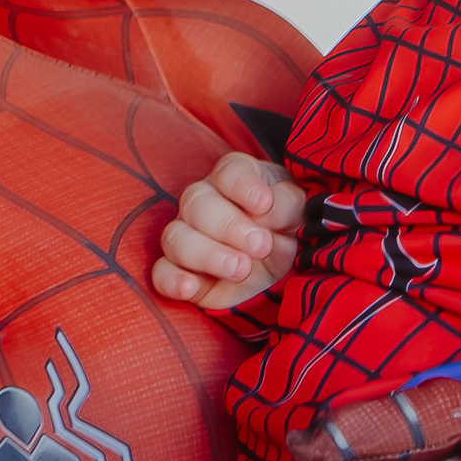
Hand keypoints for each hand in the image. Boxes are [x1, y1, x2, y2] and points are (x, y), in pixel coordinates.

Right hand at [150, 154, 304, 310]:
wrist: (284, 271)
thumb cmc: (288, 230)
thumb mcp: (299, 211)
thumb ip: (286, 203)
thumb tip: (266, 207)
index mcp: (234, 180)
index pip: (228, 173)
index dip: (243, 186)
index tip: (263, 202)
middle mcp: (203, 203)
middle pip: (197, 204)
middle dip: (229, 226)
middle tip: (261, 245)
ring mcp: (188, 238)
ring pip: (176, 238)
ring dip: (208, 254)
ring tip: (241, 269)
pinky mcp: (182, 273)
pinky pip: (162, 273)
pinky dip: (172, 280)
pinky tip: (190, 288)